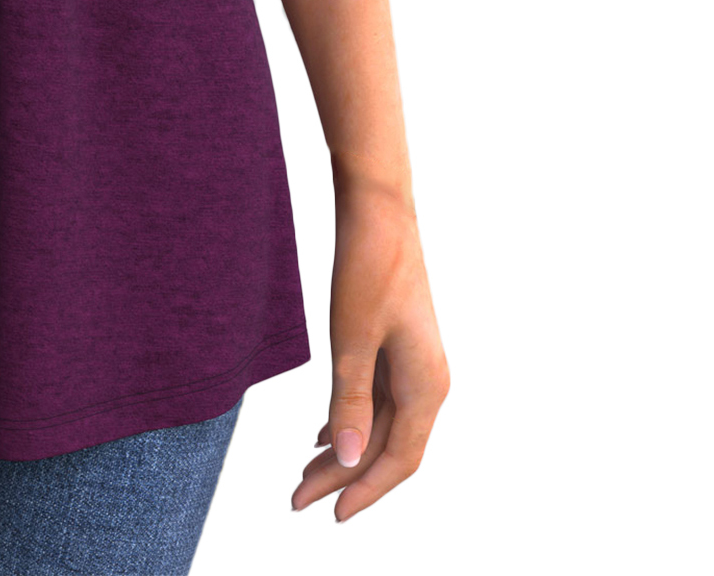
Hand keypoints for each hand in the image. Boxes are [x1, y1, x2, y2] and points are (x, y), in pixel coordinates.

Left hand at [292, 183, 448, 520]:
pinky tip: (323, 432)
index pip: (397, 459)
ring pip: (380, 424)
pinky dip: (350, 420)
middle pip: (386, 447)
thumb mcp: (351, 337)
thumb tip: (347, 458)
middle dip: (343, 476)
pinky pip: (377, 400)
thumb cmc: (367, 267)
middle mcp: (427, 381)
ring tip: (304, 473)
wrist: (378, 211)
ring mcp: (414, 364)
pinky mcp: (398, 347)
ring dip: (345, 450)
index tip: (328, 514)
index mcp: (426, 386)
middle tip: (297, 497)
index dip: (364, 491)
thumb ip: (350, 399)